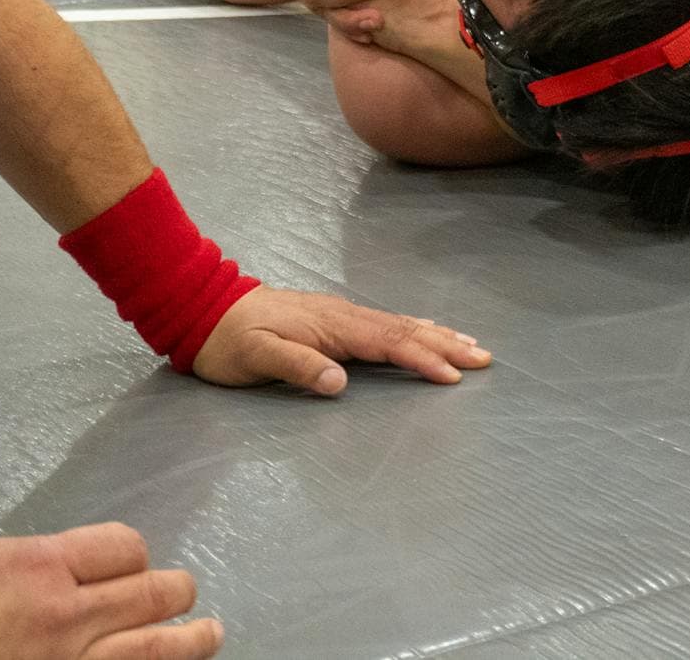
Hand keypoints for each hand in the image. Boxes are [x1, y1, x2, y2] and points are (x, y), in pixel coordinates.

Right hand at [0, 524, 221, 659]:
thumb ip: (26, 557)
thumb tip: (59, 564)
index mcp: (42, 569)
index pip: (125, 548)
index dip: (132, 555)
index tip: (129, 565)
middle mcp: (68, 617)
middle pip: (154, 593)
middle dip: (175, 591)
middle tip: (184, 593)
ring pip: (158, 649)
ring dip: (192, 639)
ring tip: (210, 633)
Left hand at [192, 286, 489, 391]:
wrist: (205, 308)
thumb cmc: (228, 341)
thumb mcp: (255, 357)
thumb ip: (298, 367)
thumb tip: (340, 382)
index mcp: (332, 326)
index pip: (388, 343)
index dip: (422, 359)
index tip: (452, 375)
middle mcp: (344, 316)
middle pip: (405, 330)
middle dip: (446, 344)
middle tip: (484, 358)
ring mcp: (342, 316)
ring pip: (400, 324)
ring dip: (438, 335)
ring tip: (470, 344)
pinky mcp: (336, 320)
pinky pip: (387, 324)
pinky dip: (415, 328)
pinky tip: (428, 330)